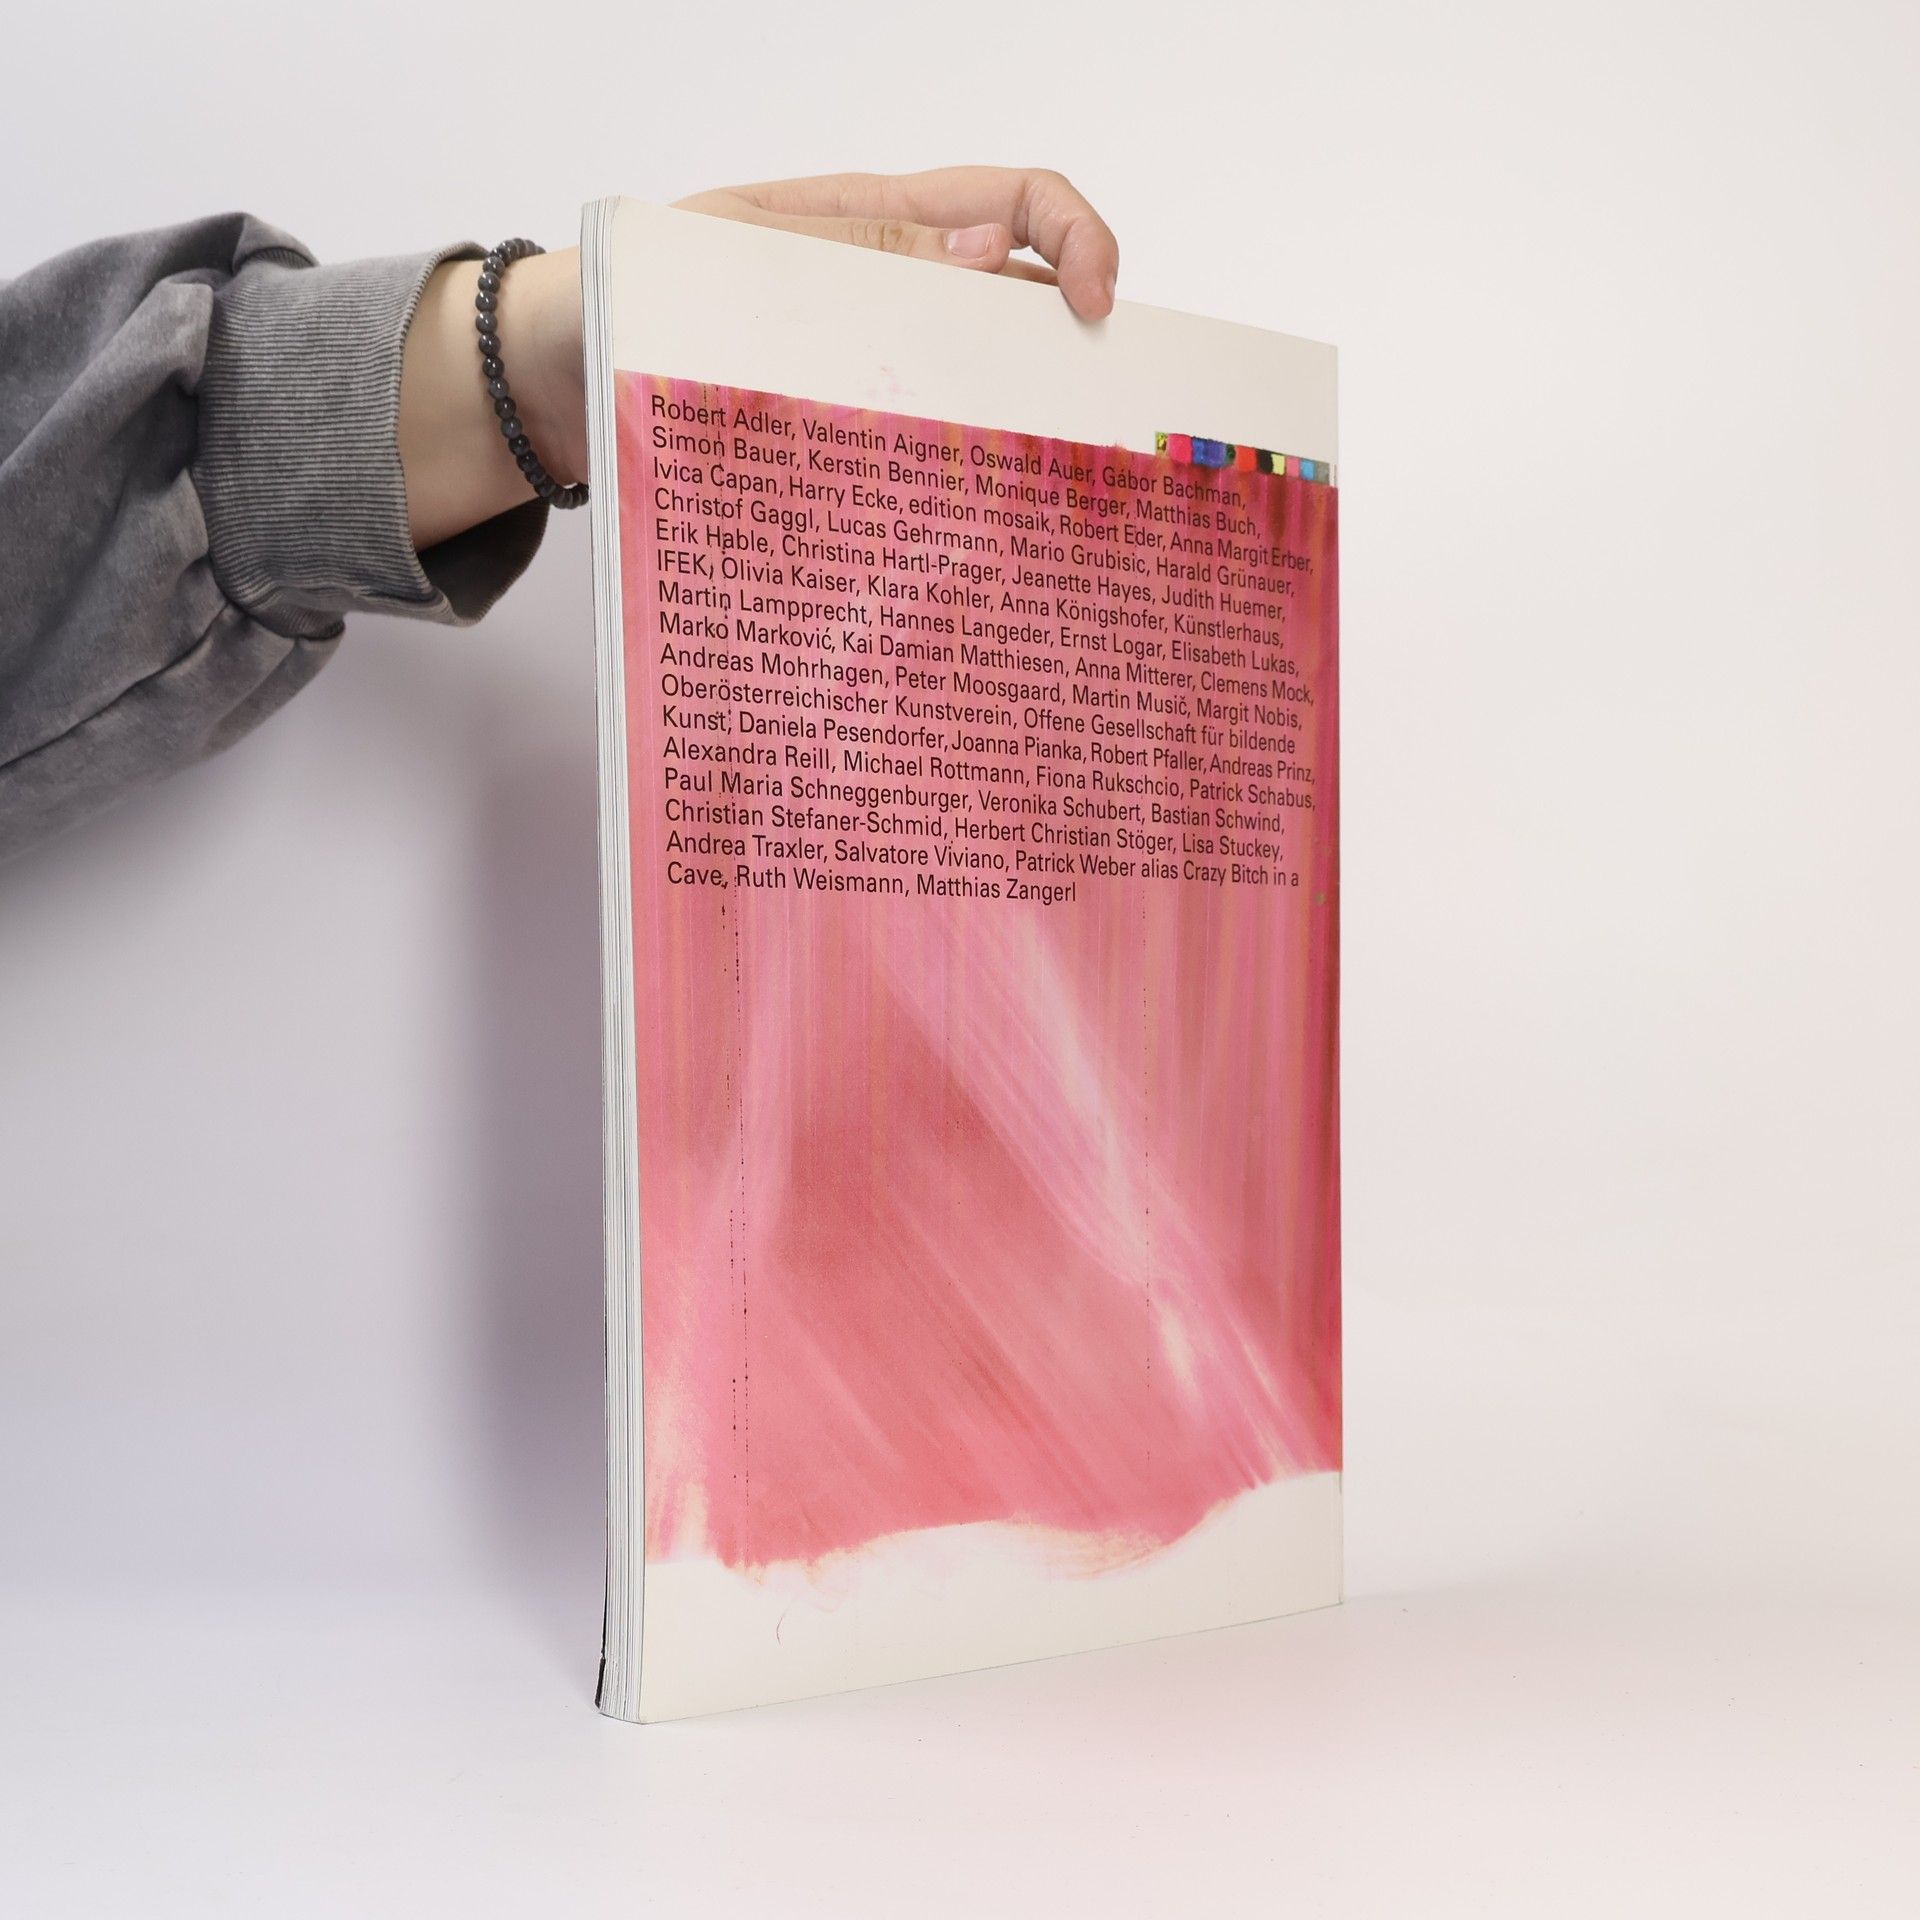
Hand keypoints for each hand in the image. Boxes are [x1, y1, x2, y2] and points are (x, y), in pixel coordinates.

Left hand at [400, 167, 1119, 551]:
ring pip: (982, 386)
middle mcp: (892, 291)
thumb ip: (850, 252)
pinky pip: (923, 446)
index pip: (1013, 199)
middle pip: (1022, 304)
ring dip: (1026, 427)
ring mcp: (873, 367)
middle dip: (1076, 353)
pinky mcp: (847, 436)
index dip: (1076, 235)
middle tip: (1096, 425)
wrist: (551, 380)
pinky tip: (974, 524)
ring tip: (1052, 487)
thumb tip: (984, 252)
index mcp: (873, 219)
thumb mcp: (729, 257)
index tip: (1095, 306)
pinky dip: (962, 477)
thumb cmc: (624, 296)